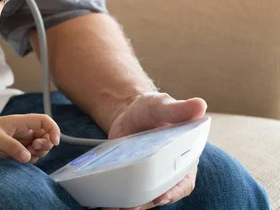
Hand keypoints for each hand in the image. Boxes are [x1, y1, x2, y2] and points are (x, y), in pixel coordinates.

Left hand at [0, 114, 60, 162]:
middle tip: (34, 148)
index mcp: (20, 122)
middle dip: (46, 144)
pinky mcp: (16, 153)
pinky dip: (31, 160)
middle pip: (46, 136)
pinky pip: (31, 157)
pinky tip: (21, 160)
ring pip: (40, 148)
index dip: (53, 129)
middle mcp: (23, 132)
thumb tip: (28, 157)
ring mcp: (20, 143)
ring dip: (39, 153)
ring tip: (26, 155)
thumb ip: (11, 147)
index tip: (55, 141)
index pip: (44, 121)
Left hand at [105, 92, 206, 209]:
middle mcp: (169, 173)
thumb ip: (178, 109)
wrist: (128, 113)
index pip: (183, 181)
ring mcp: (150, 178)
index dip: (174, 191)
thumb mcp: (162, 105)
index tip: (162, 196)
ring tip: (114, 207)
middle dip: (146, 203)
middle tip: (130, 206)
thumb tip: (199, 106)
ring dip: (130, 205)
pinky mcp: (132, 179)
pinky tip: (106, 203)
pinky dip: (118, 200)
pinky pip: (129, 194)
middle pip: (161, 194)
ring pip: (143, 199)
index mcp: (184, 158)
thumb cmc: (151, 109)